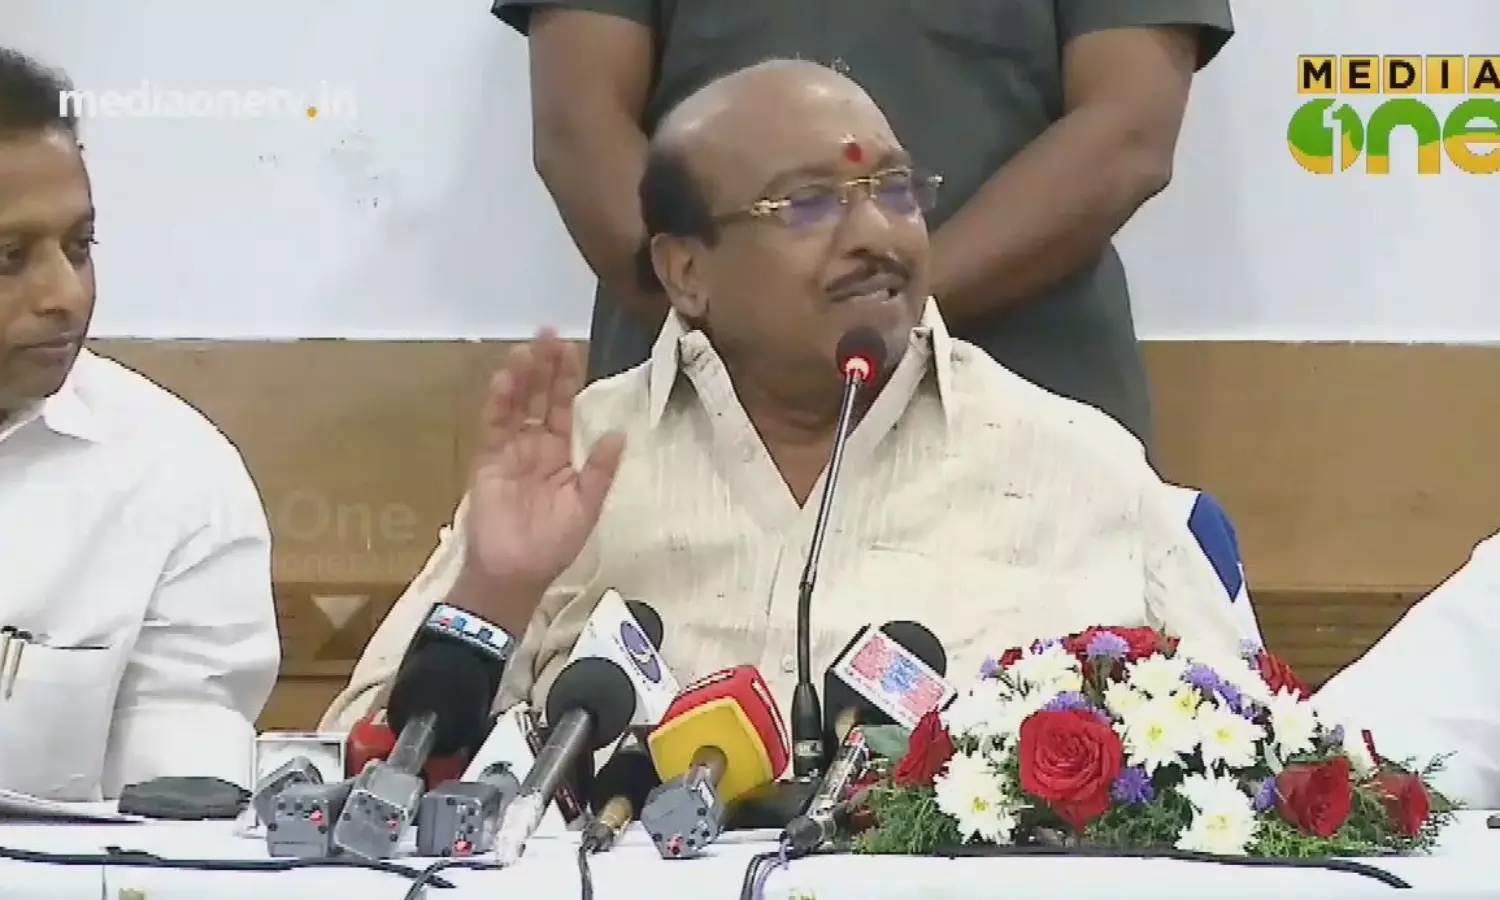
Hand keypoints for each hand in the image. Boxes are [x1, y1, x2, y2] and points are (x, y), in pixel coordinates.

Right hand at [463, 329, 624, 594]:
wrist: (515, 573)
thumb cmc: (553, 545)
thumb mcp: (587, 507)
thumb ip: (600, 470)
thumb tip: (618, 433)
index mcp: (561, 455)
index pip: (564, 408)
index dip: (567, 380)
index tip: (571, 349)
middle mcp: (535, 446)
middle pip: (540, 398)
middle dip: (544, 368)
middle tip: (548, 334)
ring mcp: (509, 451)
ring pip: (516, 406)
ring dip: (521, 378)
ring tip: (528, 349)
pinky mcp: (488, 461)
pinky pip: (494, 427)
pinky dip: (499, 403)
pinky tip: (504, 380)